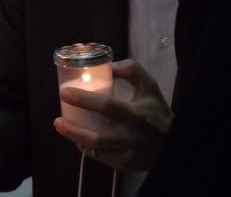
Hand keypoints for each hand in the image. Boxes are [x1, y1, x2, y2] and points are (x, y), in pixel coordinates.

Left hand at [54, 59, 173, 170]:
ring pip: (95, 150)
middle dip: (72, 130)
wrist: (173, 142)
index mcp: (136, 113)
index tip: (64, 93)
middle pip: (96, 137)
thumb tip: (105, 66)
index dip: (83, 99)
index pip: (107, 106)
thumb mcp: (149, 85)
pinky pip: (101, 157)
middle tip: (57, 120)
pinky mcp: (125, 164)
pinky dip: (88, 148)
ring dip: (76, 138)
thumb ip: (130, 70)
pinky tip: (82, 140)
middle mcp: (131, 135)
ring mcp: (128, 153)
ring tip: (64, 127)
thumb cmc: (157, 110)